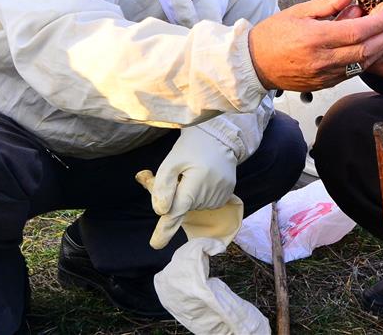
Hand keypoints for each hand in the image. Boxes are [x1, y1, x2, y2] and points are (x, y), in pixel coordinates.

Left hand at [141, 125, 236, 248]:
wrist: (220, 138)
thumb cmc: (192, 147)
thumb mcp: (171, 161)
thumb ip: (163, 186)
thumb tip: (161, 211)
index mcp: (194, 184)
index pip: (176, 212)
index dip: (164, 230)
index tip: (155, 245)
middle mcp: (210, 193)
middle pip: (184, 206)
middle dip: (176, 197)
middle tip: (178, 175)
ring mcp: (221, 195)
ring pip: (195, 205)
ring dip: (189, 194)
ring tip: (193, 173)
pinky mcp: (227, 193)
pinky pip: (206, 202)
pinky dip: (200, 194)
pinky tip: (203, 178)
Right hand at [248, 0, 382, 90]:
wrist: (253, 65)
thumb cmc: (272, 36)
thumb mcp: (299, 12)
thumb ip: (329, 3)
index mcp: (315, 39)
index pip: (358, 31)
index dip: (380, 20)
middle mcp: (323, 60)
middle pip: (368, 49)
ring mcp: (326, 75)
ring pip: (364, 63)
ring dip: (382, 45)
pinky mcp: (327, 84)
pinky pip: (354, 71)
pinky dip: (367, 57)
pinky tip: (372, 43)